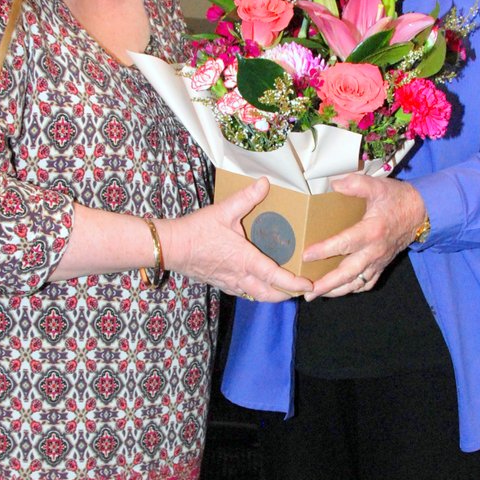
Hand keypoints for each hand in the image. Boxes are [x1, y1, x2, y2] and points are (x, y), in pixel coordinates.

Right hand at [161, 177, 311, 301]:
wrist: (171, 247)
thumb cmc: (197, 230)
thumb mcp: (224, 210)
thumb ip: (247, 197)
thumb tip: (265, 183)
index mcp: (246, 260)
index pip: (276, 277)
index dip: (294, 284)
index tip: (308, 285)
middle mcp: (240, 276)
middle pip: (269, 295)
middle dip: (287, 295)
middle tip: (300, 289)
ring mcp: (229, 283)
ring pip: (256, 296)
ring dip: (272, 294)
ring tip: (283, 288)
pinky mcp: (220, 283)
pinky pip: (243, 292)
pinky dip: (255, 291)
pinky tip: (256, 282)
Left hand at [302, 172, 425, 300]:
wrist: (421, 212)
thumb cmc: (397, 199)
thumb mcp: (378, 186)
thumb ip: (357, 184)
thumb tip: (334, 184)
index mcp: (372, 231)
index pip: (344, 243)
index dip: (324, 250)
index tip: (306, 255)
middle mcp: (374, 251)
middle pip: (348, 273)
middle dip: (327, 284)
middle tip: (308, 292)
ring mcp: (378, 261)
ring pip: (356, 282)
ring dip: (336, 290)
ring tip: (316, 295)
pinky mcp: (382, 265)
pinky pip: (367, 283)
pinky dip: (352, 289)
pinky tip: (339, 290)